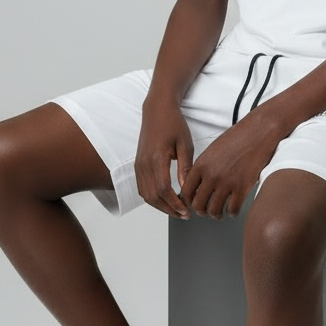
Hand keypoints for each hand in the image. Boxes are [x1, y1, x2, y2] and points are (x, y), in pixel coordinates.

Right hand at [134, 96, 193, 218]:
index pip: (163, 189)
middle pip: (152, 196)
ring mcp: (138, 165)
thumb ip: (185, 167)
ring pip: (145, 194)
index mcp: (157, 158)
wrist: (157, 110)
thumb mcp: (185, 144)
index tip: (185, 210)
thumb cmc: (173, 124)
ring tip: (176, 209)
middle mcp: (144, 164)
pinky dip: (152, 198)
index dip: (174, 203)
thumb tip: (187, 188)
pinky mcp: (137, 165)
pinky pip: (141, 187)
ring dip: (160, 206)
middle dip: (168, 209)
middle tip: (183, 214)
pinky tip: (165, 199)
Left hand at [179, 107, 283, 218]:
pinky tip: (233, 210)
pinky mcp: (243, 187)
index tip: (192, 203)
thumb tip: (199, 184)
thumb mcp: (213, 150)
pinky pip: (233, 209)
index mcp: (202, 164)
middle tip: (205, 211)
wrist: (258, 131)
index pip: (186, 191)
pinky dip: (232, 213)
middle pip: (198, 204)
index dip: (188, 201)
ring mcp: (227, 182)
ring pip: (214, 210)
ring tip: (219, 213)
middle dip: (201, 211)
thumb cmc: (238, 137)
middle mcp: (212, 175)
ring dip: (216, 215)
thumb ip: (204, 167)